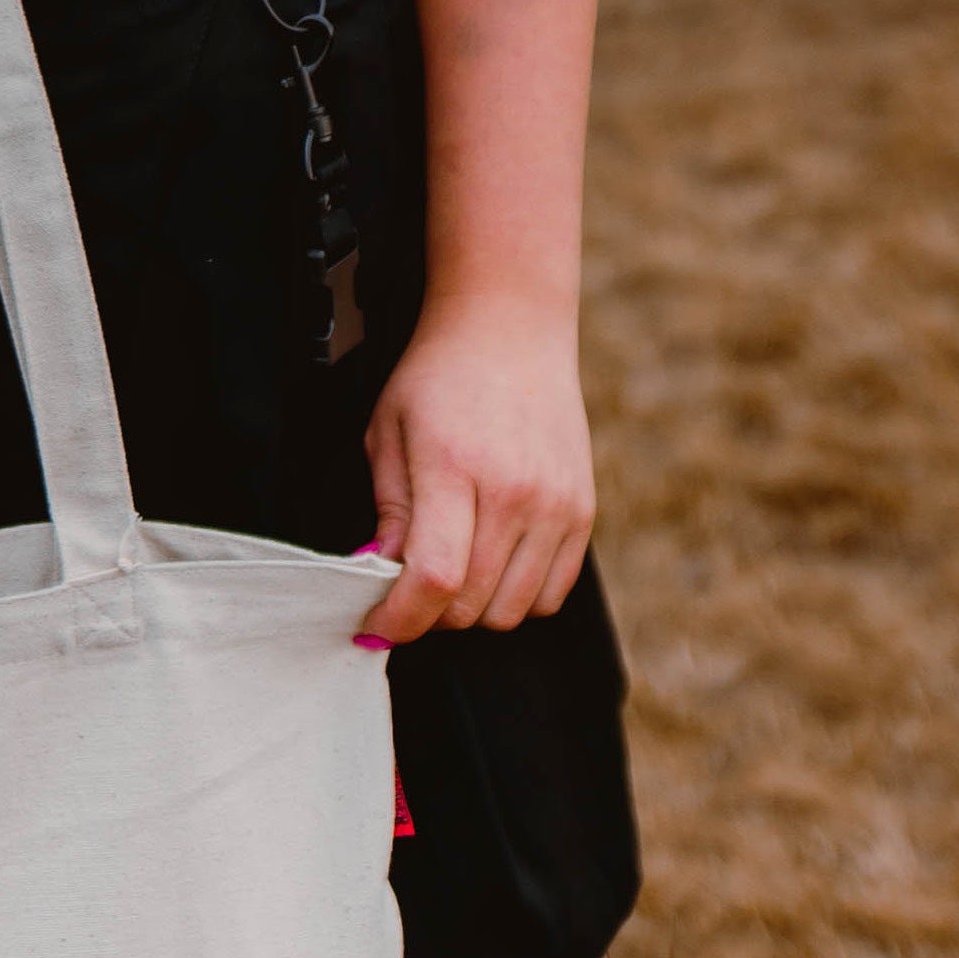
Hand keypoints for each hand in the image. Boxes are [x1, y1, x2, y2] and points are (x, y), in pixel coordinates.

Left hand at [358, 301, 594, 639]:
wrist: (511, 328)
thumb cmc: (438, 376)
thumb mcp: (389, 432)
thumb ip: (389, 511)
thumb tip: (380, 577)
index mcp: (455, 469)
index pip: (434, 578)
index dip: (400, 619)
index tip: (374, 629)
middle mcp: (514, 492)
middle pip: (472, 604)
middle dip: (428, 615)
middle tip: (406, 591)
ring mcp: (557, 504)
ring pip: (514, 610)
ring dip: (474, 610)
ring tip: (451, 574)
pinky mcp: (583, 511)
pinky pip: (553, 593)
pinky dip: (518, 597)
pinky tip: (493, 565)